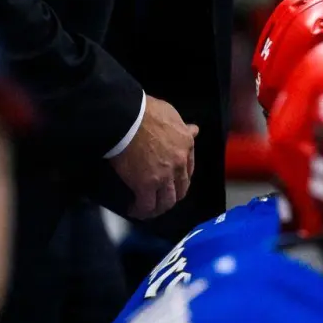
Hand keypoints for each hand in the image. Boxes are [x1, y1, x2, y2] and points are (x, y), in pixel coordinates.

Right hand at [110, 95, 198, 219]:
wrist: (128, 118)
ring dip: (158, 208)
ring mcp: (163, 176)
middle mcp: (179, 163)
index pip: (189, 169)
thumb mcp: (172, 114)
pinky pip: (146, 205)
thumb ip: (183, 127)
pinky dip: (141, 211)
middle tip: (161, 200)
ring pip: (166, 201)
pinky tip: (134, 210)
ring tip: (149, 209)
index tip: (172, 183)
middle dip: (172, 197)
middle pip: (180, 189)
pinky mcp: (145, 185)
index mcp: (186, 145)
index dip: (180, 179)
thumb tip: (194, 130)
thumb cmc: (146, 111)